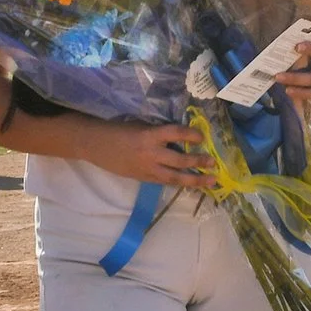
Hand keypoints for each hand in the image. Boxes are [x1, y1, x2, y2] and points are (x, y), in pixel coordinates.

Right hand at [85, 120, 214, 191]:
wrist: (97, 145)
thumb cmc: (119, 130)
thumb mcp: (141, 126)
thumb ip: (159, 132)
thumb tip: (181, 136)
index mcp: (149, 135)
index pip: (175, 133)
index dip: (190, 135)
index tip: (202, 137)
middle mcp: (151, 153)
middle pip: (180, 160)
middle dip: (198, 161)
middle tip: (213, 162)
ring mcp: (148, 168)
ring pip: (176, 177)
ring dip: (195, 179)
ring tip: (211, 179)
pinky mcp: (144, 178)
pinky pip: (166, 182)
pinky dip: (180, 183)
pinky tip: (193, 184)